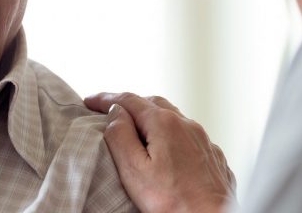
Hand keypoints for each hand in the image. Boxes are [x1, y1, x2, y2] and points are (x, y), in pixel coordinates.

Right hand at [85, 93, 235, 212]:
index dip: (106, 99)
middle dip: (130, 104)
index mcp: (165, 123)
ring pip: (174, 117)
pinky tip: (167, 147)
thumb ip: (120, 136)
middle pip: (153, 103)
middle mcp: (187, 125)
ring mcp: (203, 140)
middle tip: (110, 112)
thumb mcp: (134, 169)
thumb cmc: (173, 202)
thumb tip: (115, 112)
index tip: (89, 101)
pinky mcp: (212, 156)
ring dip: (152, 117)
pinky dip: (171, 133)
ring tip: (136, 127)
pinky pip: (188, 135)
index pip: (129, 100)